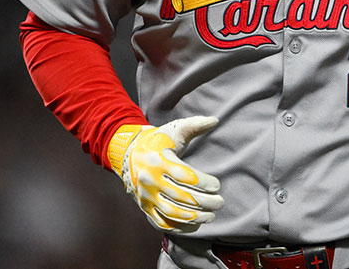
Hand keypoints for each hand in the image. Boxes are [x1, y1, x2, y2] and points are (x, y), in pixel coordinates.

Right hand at [108, 116, 223, 233]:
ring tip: (211, 215)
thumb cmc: (158, 141)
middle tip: (220, 202)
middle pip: (181, 197)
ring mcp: (146, 196)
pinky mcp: (145, 207)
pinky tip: (196, 224)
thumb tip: (215, 120)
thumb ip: (195, 125)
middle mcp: (150, 180)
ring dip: (195, 217)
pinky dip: (180, 227)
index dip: (204, 183)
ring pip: (172, 212)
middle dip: (205, 202)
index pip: (185, 176)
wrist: (128, 154)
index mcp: (159, 161)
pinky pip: (162, 223)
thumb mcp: (174, 130)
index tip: (217, 185)